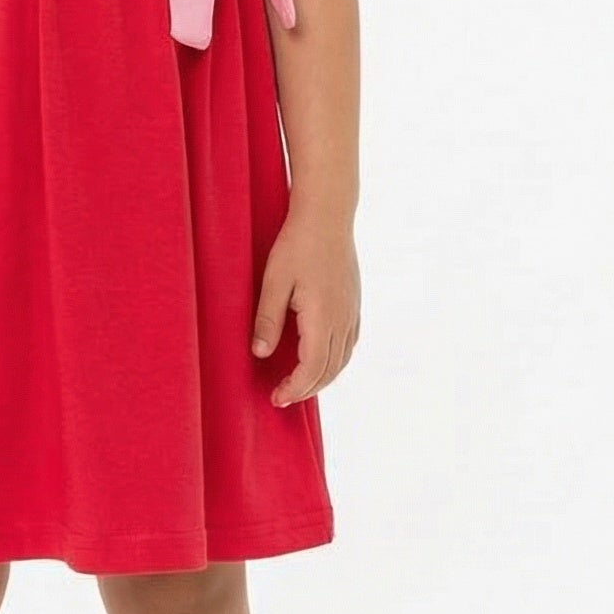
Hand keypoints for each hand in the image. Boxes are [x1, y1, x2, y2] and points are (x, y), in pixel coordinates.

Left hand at [251, 211, 360, 404]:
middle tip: (282, 398)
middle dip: (307, 389)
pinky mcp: (354, 303)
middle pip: (330, 370)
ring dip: (322, 378)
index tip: (276, 398)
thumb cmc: (297, 244)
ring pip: (342, 359)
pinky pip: (349, 343)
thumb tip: (259, 353)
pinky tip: (322, 360)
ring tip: (300, 385)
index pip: (312, 368)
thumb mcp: (274, 281)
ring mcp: (352, 312)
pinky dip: (335, 360)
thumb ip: (268, 319)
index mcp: (323, 317)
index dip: (295, 388)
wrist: (327, 215)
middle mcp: (342, 319)